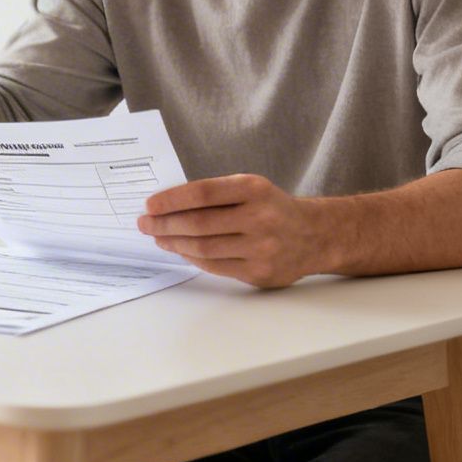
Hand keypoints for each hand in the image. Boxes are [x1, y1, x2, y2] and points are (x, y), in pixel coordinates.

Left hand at [137, 174, 335, 288]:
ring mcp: (260, 248)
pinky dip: (192, 257)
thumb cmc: (273, 209)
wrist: (315, 236)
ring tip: (158, 237)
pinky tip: (180, 249)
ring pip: (203, 248)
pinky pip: (214, 266)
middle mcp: (259, 218)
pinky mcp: (259, 272)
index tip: (150, 204)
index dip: (172, 199)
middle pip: (199, 223)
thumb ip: (217, 195)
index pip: (203, 193)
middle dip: (165, 224)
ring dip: (174, 243)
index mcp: (254, 190)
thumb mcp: (251, 189)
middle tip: (145, 223)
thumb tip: (168, 205)